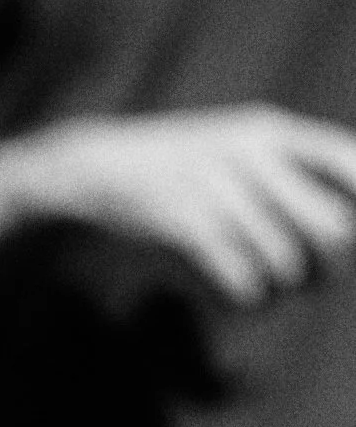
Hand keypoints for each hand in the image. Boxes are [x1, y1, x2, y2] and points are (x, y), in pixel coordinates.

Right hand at [0, 107, 355, 303]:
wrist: (95, 167)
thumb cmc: (175, 167)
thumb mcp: (236, 145)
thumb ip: (288, 169)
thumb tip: (340, 228)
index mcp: (272, 130)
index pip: (351, 163)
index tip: (344, 240)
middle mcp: (254, 152)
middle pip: (334, 230)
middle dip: (327, 268)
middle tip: (306, 278)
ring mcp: (219, 187)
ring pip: (288, 263)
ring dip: (279, 288)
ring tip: (262, 286)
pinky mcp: (186, 222)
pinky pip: (243, 279)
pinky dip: (245, 296)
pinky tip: (236, 292)